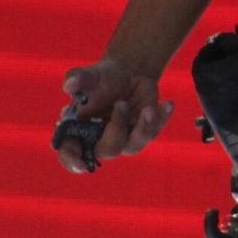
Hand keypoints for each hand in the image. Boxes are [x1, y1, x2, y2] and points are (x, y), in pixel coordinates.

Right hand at [54, 58, 173, 172]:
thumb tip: (69, 86)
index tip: (81, 164)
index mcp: (80, 130)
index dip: (73, 161)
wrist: (128, 73)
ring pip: (134, 146)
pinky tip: (168, 104)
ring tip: (148, 109)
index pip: (70, 153)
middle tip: (121, 103)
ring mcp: (125, 138)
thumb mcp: (91, 74)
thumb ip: (79, 78)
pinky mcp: (145, 131)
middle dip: (116, 129)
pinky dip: (162, 118)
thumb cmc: (103, 78)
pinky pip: (154, 130)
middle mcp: (102, 139)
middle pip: (108, 150)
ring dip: (143, 128)